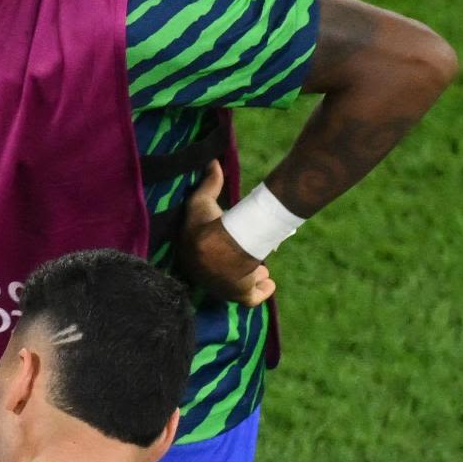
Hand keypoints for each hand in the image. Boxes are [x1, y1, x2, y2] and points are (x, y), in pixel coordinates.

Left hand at [172, 162, 275, 307]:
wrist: (220, 248)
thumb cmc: (207, 224)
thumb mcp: (204, 201)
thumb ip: (209, 183)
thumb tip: (212, 162)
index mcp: (193, 256)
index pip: (203, 258)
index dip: (214, 253)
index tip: (229, 244)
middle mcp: (207, 276)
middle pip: (222, 274)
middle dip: (235, 268)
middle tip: (251, 260)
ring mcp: (223, 287)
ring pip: (238, 286)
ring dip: (251, 279)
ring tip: (263, 271)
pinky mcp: (240, 295)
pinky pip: (251, 299)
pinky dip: (261, 292)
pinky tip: (270, 284)